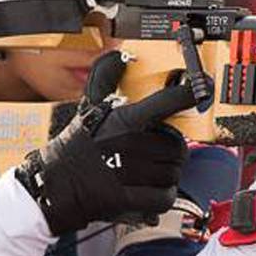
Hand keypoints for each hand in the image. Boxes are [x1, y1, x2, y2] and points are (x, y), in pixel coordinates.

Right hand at [15, 51, 193, 234]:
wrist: (52, 184)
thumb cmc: (74, 146)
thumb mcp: (88, 107)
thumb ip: (106, 80)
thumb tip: (116, 56)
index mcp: (124, 119)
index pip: (167, 101)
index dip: (189, 92)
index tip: (202, 87)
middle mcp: (129, 144)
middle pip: (177, 145)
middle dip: (172, 149)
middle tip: (158, 150)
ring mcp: (129, 172)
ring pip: (173, 172)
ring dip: (168, 173)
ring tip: (150, 170)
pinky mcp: (127, 200)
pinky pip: (164, 196)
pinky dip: (163, 195)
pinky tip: (151, 189)